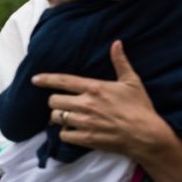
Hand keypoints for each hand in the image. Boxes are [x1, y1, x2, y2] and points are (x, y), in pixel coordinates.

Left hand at [32, 40, 175, 162]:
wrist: (147, 135)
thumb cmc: (140, 107)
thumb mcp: (132, 82)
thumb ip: (120, 62)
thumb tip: (116, 43)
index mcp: (94, 88)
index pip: (63, 81)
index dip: (46, 79)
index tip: (34, 79)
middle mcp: (86, 104)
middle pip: (53, 100)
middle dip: (56, 102)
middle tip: (64, 104)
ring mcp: (85, 122)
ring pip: (56, 117)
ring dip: (58, 117)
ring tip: (66, 117)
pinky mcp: (86, 138)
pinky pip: (63, 135)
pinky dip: (65, 133)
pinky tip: (72, 131)